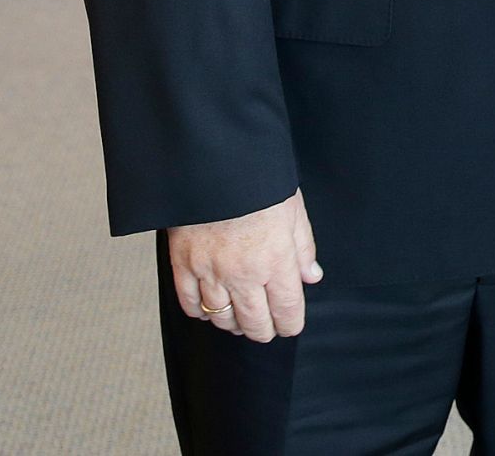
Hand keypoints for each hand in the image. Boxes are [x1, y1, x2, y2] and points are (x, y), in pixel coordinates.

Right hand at [166, 189, 322, 342]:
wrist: (214, 164)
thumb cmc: (258, 182)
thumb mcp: (293, 210)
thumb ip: (303, 247)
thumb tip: (311, 276)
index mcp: (275, 259)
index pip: (287, 309)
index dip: (291, 324)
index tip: (291, 325)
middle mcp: (243, 273)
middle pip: (254, 323)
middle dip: (264, 330)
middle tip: (267, 328)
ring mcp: (211, 272)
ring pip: (222, 318)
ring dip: (233, 324)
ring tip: (241, 319)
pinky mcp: (184, 266)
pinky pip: (190, 304)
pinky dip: (201, 312)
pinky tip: (211, 307)